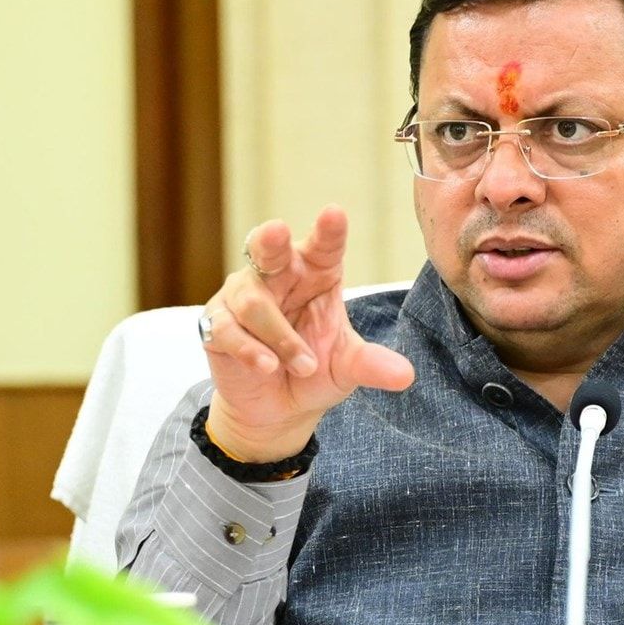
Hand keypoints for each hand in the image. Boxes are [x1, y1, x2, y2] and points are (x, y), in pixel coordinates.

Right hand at [201, 205, 414, 461]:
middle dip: (272, 239)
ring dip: (281, 337)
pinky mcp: (217, 323)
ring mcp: (243, 296)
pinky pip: (228, 329)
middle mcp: (278, 275)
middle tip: (277, 232)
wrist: (278, 409)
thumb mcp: (348, 368)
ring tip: (303, 366)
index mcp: (317, 272)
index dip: (328, 231)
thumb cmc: (316, 372)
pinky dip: (250, 349)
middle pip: (270, 248)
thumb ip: (371, 365)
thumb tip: (406, 376)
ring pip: (253, 302)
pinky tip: (266, 366)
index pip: (324, 245)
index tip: (334, 215)